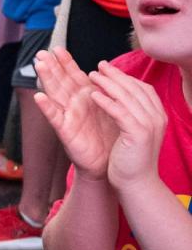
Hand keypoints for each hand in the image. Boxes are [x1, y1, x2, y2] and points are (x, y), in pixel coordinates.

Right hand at [32, 49, 117, 180]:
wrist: (109, 163)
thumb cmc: (110, 136)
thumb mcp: (109, 107)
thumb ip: (103, 90)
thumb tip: (101, 71)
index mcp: (86, 97)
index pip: (74, 75)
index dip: (66, 62)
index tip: (58, 48)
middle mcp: (74, 104)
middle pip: (61, 80)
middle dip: (52, 66)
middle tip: (42, 52)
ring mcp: (68, 116)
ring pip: (56, 93)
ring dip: (47, 78)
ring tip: (40, 64)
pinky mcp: (66, 131)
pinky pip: (56, 117)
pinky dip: (47, 108)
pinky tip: (40, 98)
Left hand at [87, 61, 166, 192]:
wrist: (136, 183)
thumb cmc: (130, 158)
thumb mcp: (133, 131)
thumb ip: (131, 114)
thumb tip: (120, 97)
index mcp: (157, 114)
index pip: (141, 88)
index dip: (123, 77)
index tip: (106, 67)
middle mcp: (157, 116)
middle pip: (134, 89)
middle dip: (115, 76)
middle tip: (98, 66)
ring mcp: (149, 124)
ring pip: (127, 97)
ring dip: (108, 84)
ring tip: (92, 75)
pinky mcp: (138, 133)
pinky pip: (120, 112)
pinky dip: (107, 102)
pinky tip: (93, 95)